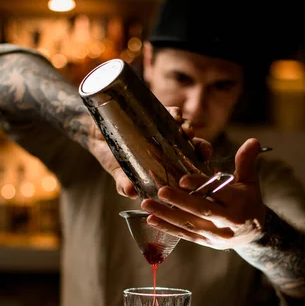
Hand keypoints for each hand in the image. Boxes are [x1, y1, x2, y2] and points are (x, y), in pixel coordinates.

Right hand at [88, 107, 211, 198]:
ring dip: (190, 129)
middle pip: (196, 148)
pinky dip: (176, 114)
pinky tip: (175, 116)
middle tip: (202, 151)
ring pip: (187, 129)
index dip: (202, 171)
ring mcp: (167, 130)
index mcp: (168, 166)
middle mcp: (172, 148)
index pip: (191, 170)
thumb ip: (124, 184)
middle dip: (203, 148)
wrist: (96, 135)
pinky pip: (173, 113)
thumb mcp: (118, 173)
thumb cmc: (112, 158)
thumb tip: (129, 192)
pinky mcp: (159, 113)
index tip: (208, 174)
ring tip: (186, 132)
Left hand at [141, 138, 266, 249]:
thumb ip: (246, 161)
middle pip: (202, 211)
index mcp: (239, 203)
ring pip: (189, 224)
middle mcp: (228, 221)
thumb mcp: (250, 181)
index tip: (183, 179)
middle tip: (162, 191)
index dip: (201, 186)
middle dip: (180, 201)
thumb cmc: (248, 202)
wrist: (254, 234)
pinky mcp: (205, 242)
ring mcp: (215, 234)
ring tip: (147, 204)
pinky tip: (151, 219)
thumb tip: (252, 140)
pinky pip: (185, 235)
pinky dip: (167, 228)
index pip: (218, 193)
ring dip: (167, 215)